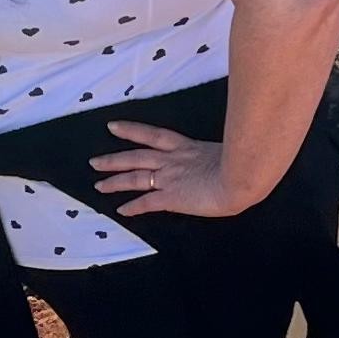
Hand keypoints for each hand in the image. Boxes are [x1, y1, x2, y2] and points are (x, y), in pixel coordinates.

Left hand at [89, 121, 254, 219]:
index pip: (154, 136)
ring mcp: (171, 178)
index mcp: (188, 148)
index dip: (132, 131)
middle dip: (114, 159)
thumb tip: (232, 154)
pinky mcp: (172, 197)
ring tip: (99, 185)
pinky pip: (147, 202)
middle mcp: (174, 161)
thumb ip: (222, 153)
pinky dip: (133, 207)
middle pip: (136, 157)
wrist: (242, 177)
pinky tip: (121, 211)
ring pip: (136, 178)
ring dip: (115, 182)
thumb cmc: (244, 164)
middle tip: (94, 161)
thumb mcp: (231, 152)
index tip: (113, 127)